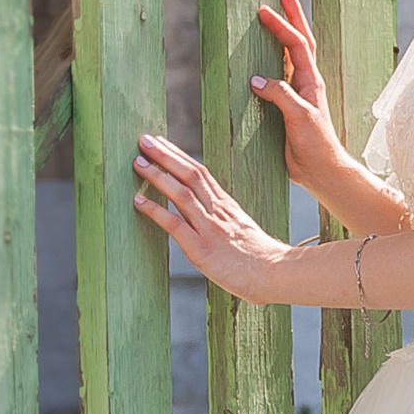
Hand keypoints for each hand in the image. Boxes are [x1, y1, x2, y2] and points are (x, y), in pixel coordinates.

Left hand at [133, 135, 287, 300]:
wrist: (275, 273)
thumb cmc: (261, 259)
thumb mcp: (243, 231)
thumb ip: (225, 221)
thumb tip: (210, 220)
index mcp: (227, 206)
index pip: (201, 173)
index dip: (179, 156)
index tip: (162, 143)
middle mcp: (217, 212)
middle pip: (190, 175)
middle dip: (165, 155)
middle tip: (144, 140)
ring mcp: (209, 228)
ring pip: (181, 193)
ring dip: (157, 176)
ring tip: (137, 162)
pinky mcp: (201, 249)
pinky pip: (175, 224)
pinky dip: (155, 210)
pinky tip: (138, 200)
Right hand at [252, 0, 343, 195]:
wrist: (322, 169)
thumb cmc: (316, 144)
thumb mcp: (299, 117)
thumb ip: (280, 95)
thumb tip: (257, 79)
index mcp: (311, 81)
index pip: (297, 45)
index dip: (283, 26)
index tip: (265, 10)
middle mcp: (307, 81)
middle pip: (301, 41)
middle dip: (293, 16)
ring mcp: (299, 92)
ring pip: (292, 55)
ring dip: (285, 34)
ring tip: (274, 17)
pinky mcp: (289, 105)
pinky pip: (280, 76)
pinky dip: (273, 60)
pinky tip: (263, 58)